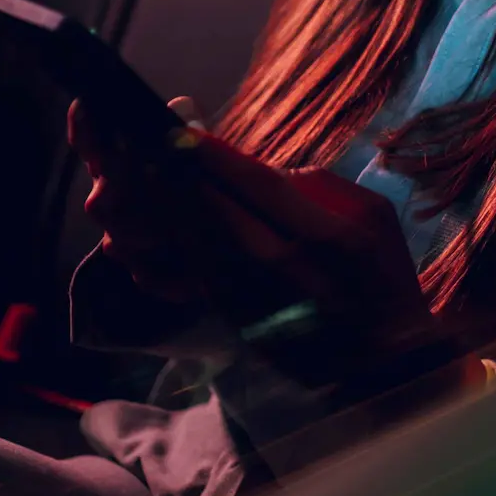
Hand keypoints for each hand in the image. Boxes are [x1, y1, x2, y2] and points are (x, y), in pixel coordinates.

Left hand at [68, 98, 443, 386]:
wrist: (382, 369)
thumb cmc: (382, 279)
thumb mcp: (373, 218)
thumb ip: (318, 186)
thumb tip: (259, 167)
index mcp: (325, 237)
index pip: (259, 186)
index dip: (212, 155)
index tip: (175, 126)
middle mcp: (283, 271)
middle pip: (210, 213)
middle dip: (165, 174)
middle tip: (127, 138)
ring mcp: (254, 299)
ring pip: (187, 247)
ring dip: (147, 210)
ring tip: (113, 173)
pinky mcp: (232, 319)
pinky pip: (183, 281)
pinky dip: (150, 254)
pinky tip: (124, 228)